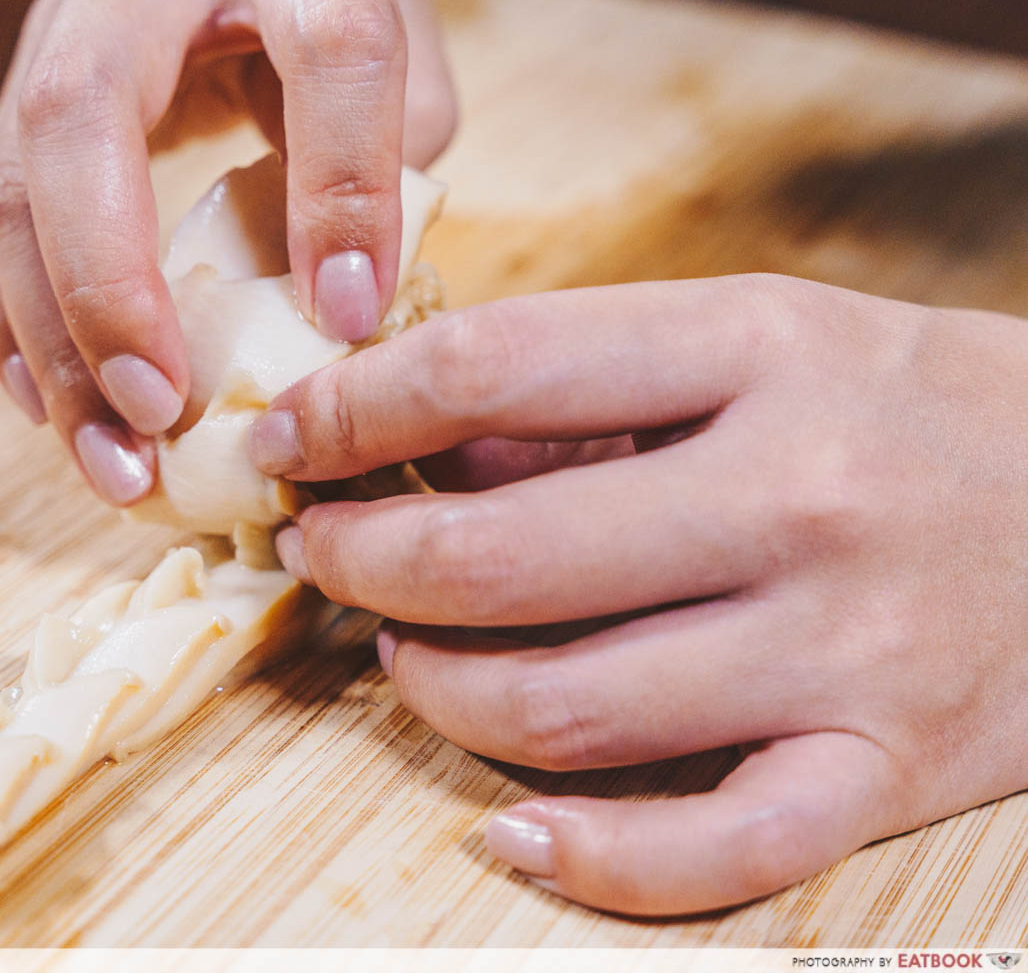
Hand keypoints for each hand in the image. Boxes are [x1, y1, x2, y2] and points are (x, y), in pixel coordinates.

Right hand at [0, 0, 456, 505]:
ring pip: (5, 189)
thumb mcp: (388, 64)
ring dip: (49, 344)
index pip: (324, 53)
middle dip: (106, 292)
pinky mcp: (15, 109)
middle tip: (160, 422)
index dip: (336, 184)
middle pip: (76, 120)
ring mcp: (52, 46)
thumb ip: (381, 163)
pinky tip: (49, 408)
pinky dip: (6, 324)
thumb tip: (336, 312)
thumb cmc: (310, 4)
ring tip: (111, 461)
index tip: (345, 316)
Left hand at [248, 274, 1027, 915]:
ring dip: (436, 690)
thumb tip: (406, 449)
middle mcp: (800, 499)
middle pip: (502, 559)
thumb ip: (585, 387)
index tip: (289, 438)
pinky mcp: (887, 771)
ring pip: (564, 711)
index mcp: (760, 352)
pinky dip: (586, 859)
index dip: (354, 410)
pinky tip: (506, 828)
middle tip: (322, 554)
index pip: (495, 367)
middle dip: (362, 563)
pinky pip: (710, 852)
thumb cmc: (906, 405)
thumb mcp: (764, 335)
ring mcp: (846, 650)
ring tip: (404, 652)